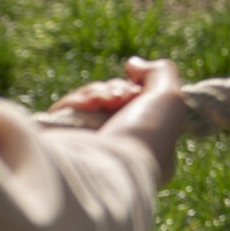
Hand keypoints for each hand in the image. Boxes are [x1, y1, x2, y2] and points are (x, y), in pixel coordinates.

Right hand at [54, 57, 185, 185]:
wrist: (107, 166)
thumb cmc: (146, 137)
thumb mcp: (170, 99)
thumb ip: (161, 73)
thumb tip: (133, 64)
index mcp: (143, 145)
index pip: (134, 107)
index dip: (135, 92)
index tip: (138, 92)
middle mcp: (113, 147)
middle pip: (108, 101)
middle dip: (115, 90)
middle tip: (122, 97)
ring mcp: (85, 145)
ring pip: (86, 102)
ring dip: (97, 93)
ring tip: (106, 101)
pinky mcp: (58, 142)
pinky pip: (65, 110)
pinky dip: (77, 101)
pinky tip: (88, 105)